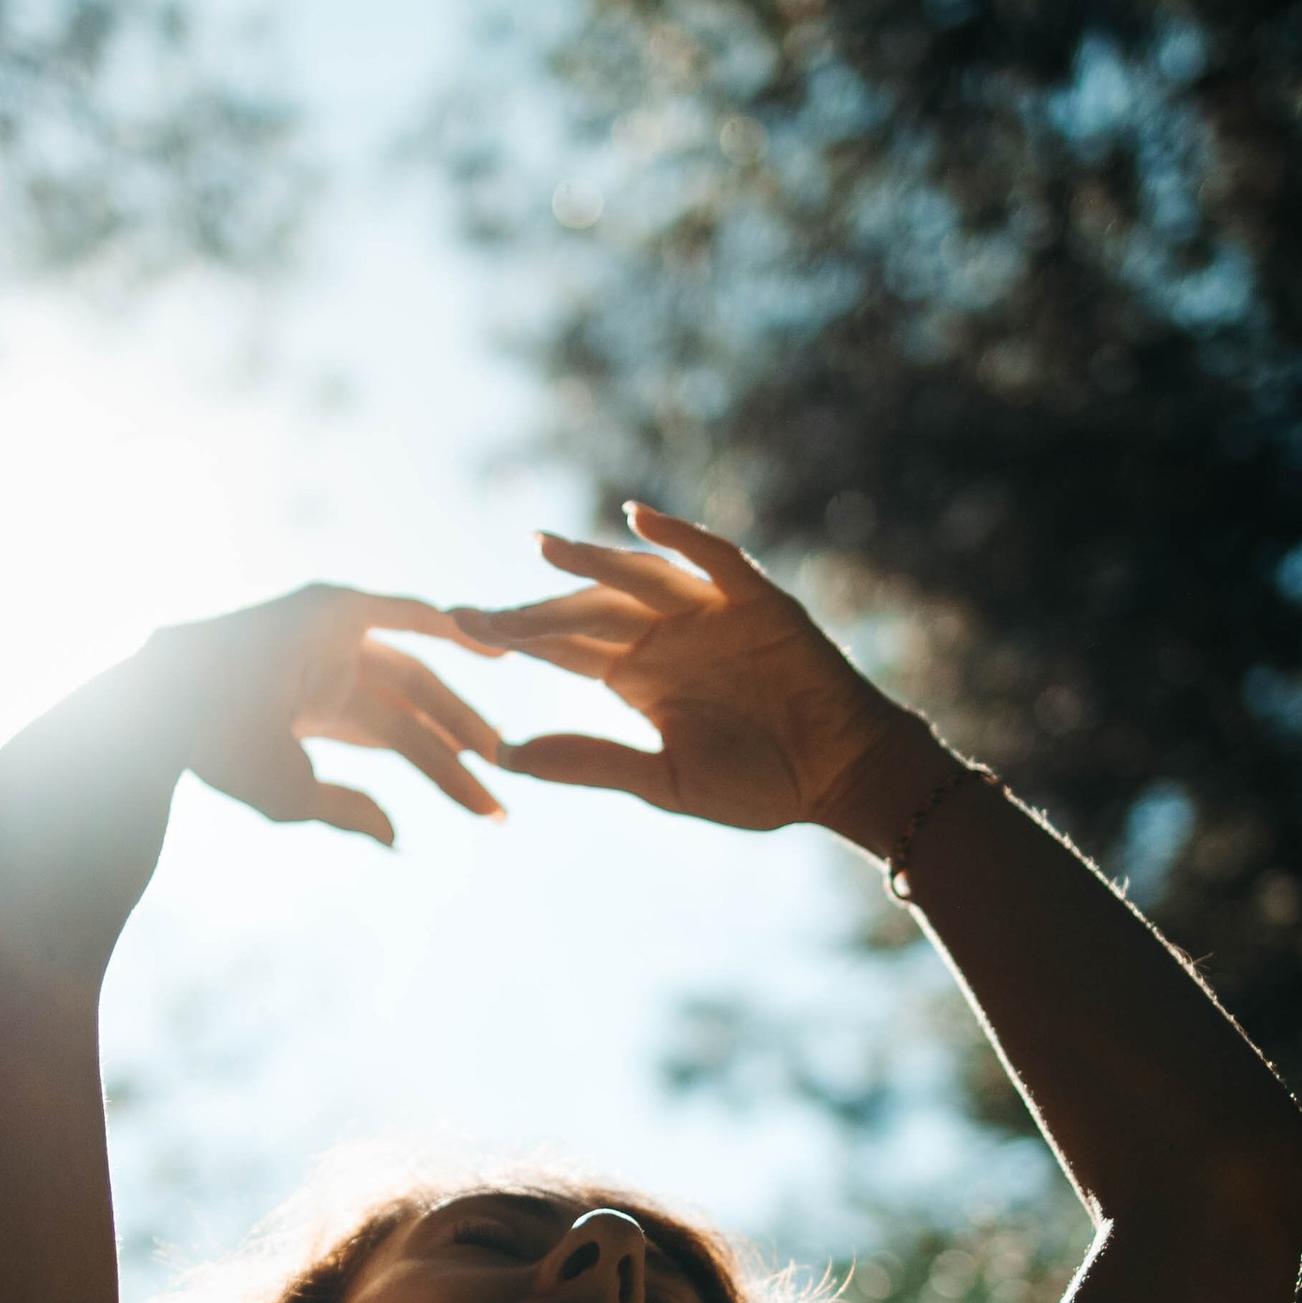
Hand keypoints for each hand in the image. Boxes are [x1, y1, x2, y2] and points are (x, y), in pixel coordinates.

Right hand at [150, 581, 505, 847]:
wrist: (177, 707)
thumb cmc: (224, 756)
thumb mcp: (296, 796)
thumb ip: (350, 811)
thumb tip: (401, 840)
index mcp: (315, 711)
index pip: (397, 742)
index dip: (445, 774)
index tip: (490, 810)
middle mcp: (328, 669)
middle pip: (415, 711)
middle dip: (461, 745)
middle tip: (508, 775)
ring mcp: (332, 636)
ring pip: (416, 676)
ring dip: (461, 709)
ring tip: (503, 745)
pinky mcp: (334, 607)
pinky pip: (406, 614)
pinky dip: (451, 626)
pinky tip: (498, 647)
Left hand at [438, 507, 896, 831]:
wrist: (842, 777)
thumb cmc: (760, 783)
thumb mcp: (664, 781)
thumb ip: (592, 761)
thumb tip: (509, 757)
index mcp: (635, 674)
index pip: (562, 646)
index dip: (514, 637)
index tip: (460, 632)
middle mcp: (664, 635)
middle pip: (587, 609)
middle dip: (535, 610)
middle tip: (476, 615)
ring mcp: (710, 612)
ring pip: (639, 578)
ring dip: (592, 562)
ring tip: (541, 549)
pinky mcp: (758, 601)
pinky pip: (715, 559)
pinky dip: (680, 536)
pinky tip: (637, 519)